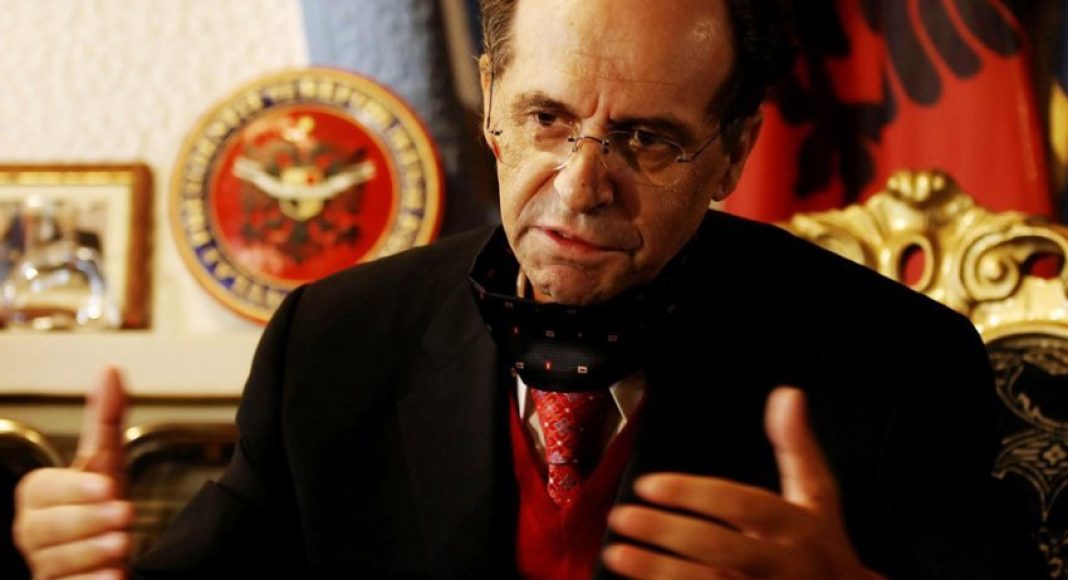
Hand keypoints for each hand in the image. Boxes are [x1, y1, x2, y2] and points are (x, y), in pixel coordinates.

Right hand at [13, 367, 133, 578]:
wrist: (112, 553)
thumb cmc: (104, 505)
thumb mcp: (108, 462)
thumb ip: (106, 421)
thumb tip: (110, 368)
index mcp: (39, 499)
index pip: (40, 491)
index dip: (73, 488)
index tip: (108, 484)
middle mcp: (33, 534)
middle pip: (43, 529)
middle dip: (85, 521)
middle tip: (124, 515)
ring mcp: (44, 566)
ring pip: (54, 563)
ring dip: (92, 553)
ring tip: (124, 544)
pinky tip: (113, 578)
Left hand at [603, 387, 882, 578]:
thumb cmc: (822, 544)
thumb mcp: (817, 495)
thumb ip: (796, 446)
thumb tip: (788, 393)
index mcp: (794, 524)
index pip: (740, 504)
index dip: (692, 493)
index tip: (648, 484)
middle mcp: (778, 562)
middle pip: (717, 546)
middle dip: (666, 532)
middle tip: (622, 517)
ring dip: (658, 570)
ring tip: (616, 554)